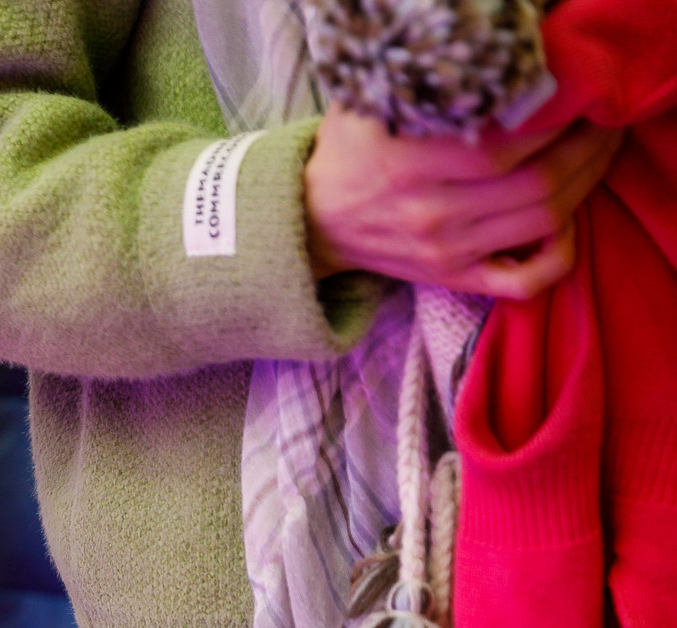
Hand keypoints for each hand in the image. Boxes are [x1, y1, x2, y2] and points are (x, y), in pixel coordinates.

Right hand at [304, 103, 623, 299]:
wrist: (311, 223)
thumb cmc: (347, 156)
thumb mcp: (368, 109)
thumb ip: (422, 89)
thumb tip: (486, 66)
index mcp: (408, 167)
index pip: (507, 145)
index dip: (555, 119)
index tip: (571, 95)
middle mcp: (431, 214)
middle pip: (539, 182)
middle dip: (585, 146)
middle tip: (597, 119)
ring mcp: (446, 251)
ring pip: (544, 220)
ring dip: (585, 183)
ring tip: (593, 153)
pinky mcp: (454, 278)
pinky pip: (524, 281)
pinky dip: (561, 256)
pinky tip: (565, 224)